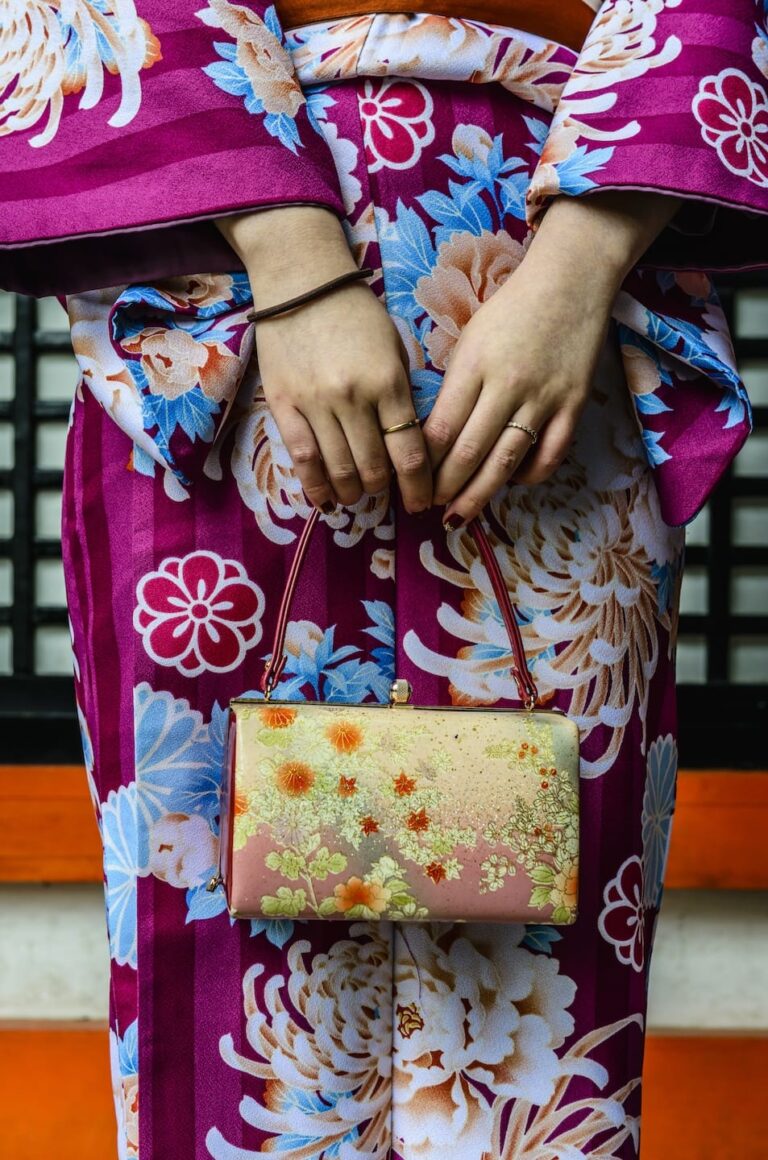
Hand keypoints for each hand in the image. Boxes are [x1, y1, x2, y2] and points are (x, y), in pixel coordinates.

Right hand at [215, 205, 431, 513]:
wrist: (301, 281)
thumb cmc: (355, 313)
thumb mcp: (394, 349)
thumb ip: (401, 397)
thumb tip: (408, 447)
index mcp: (389, 382)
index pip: (409, 453)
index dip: (418, 487)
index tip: (421, 502)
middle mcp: (354, 397)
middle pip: (374, 469)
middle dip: (384, 490)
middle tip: (387, 494)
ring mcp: (316, 403)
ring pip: (339, 470)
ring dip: (352, 492)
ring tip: (356, 494)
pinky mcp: (284, 405)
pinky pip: (302, 458)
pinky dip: (316, 486)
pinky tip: (326, 500)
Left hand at [421, 190, 683, 525]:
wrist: (571, 281)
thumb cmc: (511, 309)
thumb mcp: (469, 340)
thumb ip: (454, 386)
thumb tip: (432, 437)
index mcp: (473, 365)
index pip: (439, 429)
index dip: (421, 465)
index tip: (409, 483)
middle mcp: (506, 385)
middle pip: (468, 452)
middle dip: (444, 488)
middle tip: (429, 507)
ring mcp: (542, 398)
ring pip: (505, 461)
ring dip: (478, 494)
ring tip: (459, 515)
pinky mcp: (573, 405)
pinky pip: (549, 455)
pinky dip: (528, 476)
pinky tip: (511, 482)